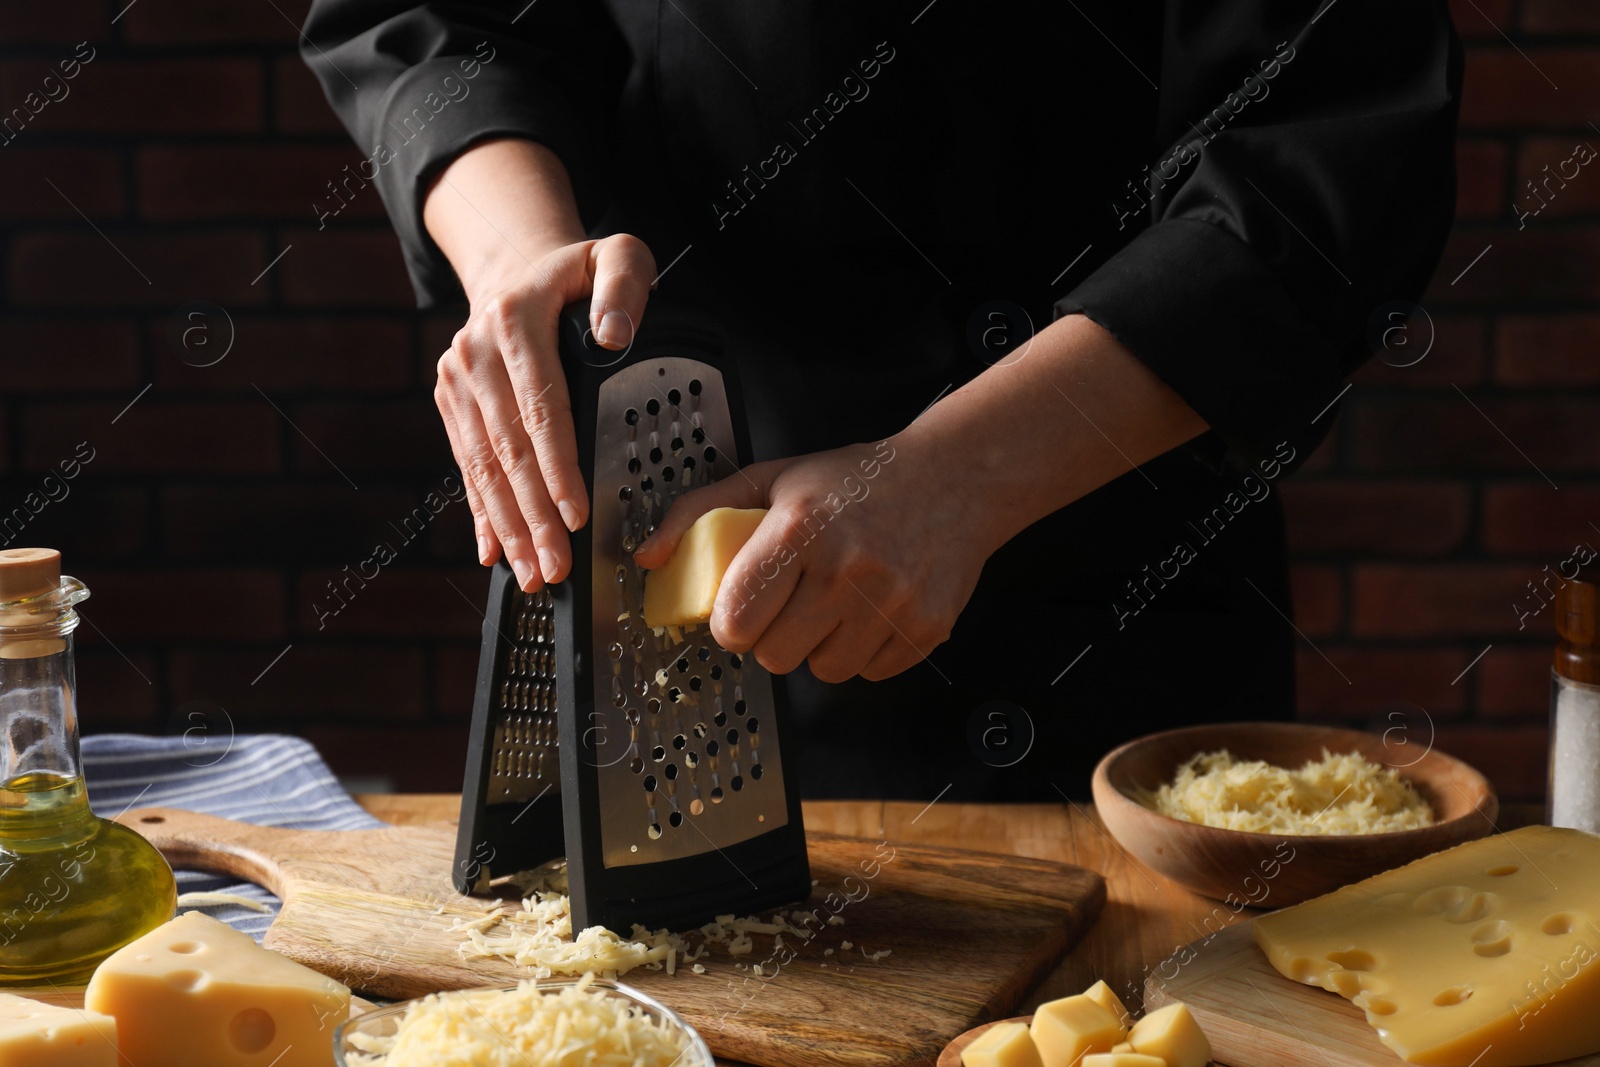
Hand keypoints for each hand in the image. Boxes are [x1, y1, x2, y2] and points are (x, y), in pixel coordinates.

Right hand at [433, 233, 655, 590]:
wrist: (514, 268)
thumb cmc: (577, 274)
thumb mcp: (616, 255)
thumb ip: (625, 286)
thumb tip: (615, 335)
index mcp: (516, 319)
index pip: (540, 405)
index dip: (557, 465)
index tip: (575, 512)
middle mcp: (476, 352)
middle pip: (508, 447)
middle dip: (532, 515)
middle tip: (556, 565)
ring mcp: (458, 380)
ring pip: (483, 465)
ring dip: (507, 525)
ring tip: (532, 572)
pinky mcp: (451, 403)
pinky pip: (466, 465)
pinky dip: (481, 511)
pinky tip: (493, 552)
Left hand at [632, 438, 994, 681]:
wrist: (954, 478)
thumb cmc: (857, 481)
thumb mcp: (773, 478)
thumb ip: (700, 513)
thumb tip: (649, 556)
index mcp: (800, 528)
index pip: (735, 621)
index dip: (732, 621)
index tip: (743, 606)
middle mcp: (846, 568)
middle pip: (775, 657)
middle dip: (774, 635)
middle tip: (792, 601)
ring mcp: (890, 602)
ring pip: (823, 671)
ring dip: (820, 646)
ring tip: (835, 602)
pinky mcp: (925, 629)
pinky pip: (869, 674)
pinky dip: (864, 651)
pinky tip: (870, 609)